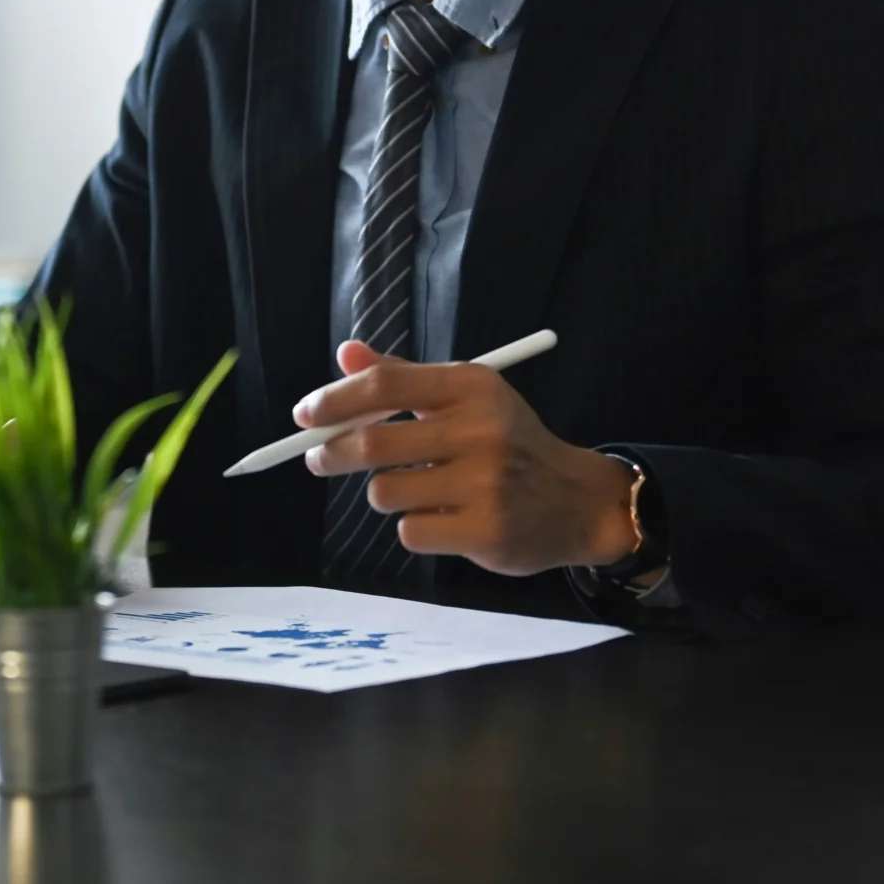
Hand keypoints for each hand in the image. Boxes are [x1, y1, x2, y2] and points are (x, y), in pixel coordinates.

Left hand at [298, 339, 637, 575]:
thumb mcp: (467, 399)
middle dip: (333, 452)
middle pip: (373, 441)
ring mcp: (486, 483)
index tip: (305, 415)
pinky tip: (444, 519)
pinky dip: (415, 527)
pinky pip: (411, 531)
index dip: (335, 399)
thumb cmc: (510, 444)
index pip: (385, 383)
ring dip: (386, 494)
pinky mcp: (486, 531)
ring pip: (386, 492)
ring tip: (415, 490)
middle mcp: (480, 430)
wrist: (578, 502)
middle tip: (320, 458)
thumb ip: (404, 377)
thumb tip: (346, 352)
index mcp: (472, 386)